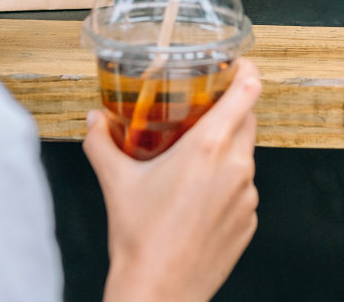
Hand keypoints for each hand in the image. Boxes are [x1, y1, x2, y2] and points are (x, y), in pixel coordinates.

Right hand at [87, 60, 260, 301]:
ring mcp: (247, 196)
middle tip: (203, 109)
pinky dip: (226, 185)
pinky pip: (242, 190)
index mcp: (209, 147)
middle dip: (230, 110)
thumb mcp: (116, 181)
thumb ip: (101, 142)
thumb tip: (94, 120)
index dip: (246, 72)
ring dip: (226, 151)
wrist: (158, 291)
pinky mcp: (249, 221)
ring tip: (192, 162)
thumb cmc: (141, 239)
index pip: (247, 93)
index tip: (238, 65)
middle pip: (248, 120)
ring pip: (244, 156)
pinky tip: (196, 199)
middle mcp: (236, 167)